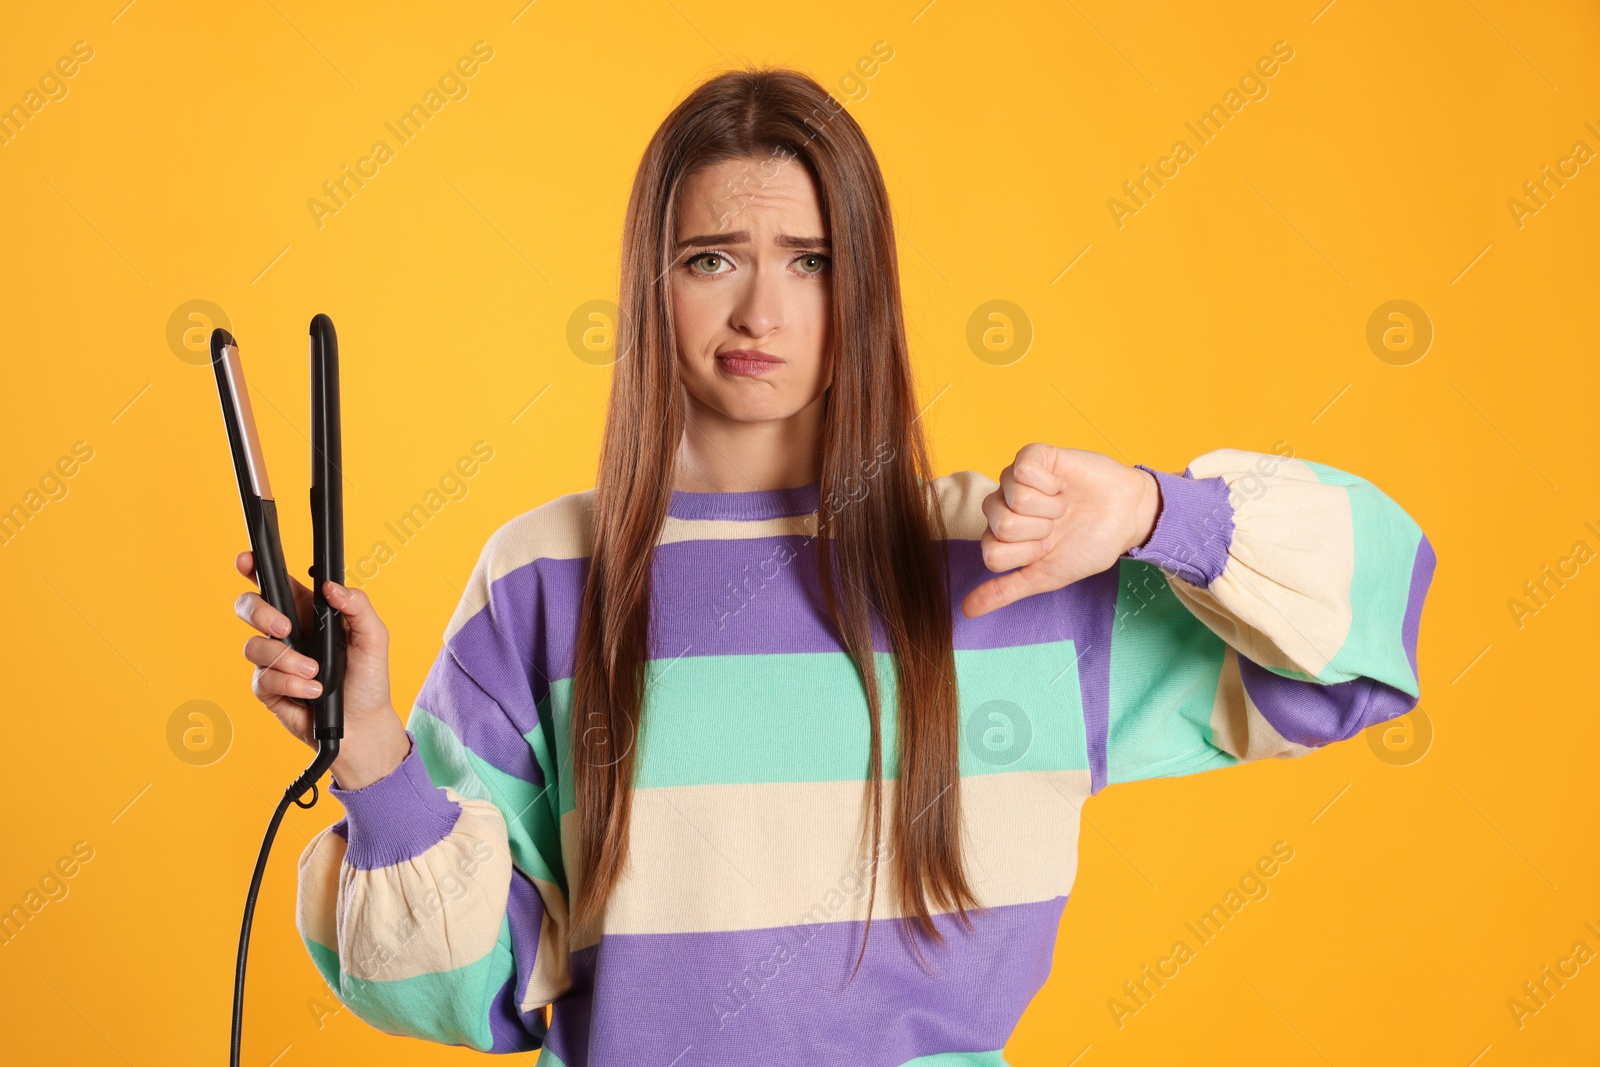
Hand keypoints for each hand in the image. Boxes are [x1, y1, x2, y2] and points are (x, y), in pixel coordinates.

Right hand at [233, 551, 408, 787]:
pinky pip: (263, 678)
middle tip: (285, 626)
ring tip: (316, 672)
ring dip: (286, 659)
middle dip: (259, 612)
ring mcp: (273, 661)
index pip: (276, 584)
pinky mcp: (268, 688)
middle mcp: (286, 632)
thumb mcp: (374, 638)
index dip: (255, 568)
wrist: (363, 725)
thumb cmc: (368, 679)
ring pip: (254, 646)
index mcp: (308, 612)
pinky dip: (290, 683)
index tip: (246, 560)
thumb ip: (357, 606)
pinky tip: (312, 690)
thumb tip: (332, 588)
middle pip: (249, 607)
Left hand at [961, 444, 1161, 618]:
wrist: (1126, 516)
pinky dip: (1051, 484)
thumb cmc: (1086, 545)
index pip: (992, 554)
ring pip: (1016, 499)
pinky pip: (1023, 470)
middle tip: (1057, 525)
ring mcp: (1013, 480)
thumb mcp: (1046, 575)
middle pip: (1003, 527)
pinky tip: (1061, 486)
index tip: (1047, 549)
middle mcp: (1000, 506)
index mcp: (999, 537)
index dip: (1028, 554)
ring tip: (1063, 505)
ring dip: (1051, 508)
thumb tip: (966, 611)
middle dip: (1042, 531)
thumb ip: (1005, 591)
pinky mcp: (1031, 456)